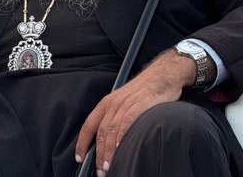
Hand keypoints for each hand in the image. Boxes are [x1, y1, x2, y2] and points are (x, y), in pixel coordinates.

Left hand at [75, 50, 194, 176]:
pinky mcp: (139, 104)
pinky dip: (122, 137)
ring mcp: (126, 103)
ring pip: (111, 130)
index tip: (79, 158)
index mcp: (107, 102)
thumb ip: (116, 117)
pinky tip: (120, 149)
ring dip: (108, 151)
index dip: (82, 142)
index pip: (89, 124)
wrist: (163, 74)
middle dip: (98, 154)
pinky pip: (127, 122)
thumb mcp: (125, 101)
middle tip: (100, 171)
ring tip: (108, 167)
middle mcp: (113, 103)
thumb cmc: (145, 90)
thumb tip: (110, 140)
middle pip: (100, 132)